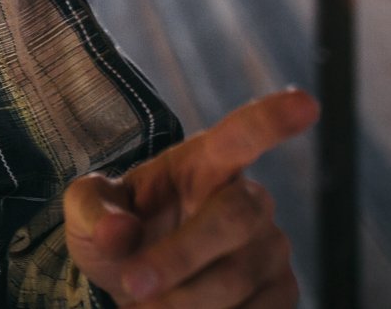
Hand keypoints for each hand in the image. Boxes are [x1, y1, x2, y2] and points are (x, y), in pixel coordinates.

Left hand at [64, 88, 316, 306]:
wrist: (135, 286)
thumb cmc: (115, 233)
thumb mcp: (85, 211)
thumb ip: (91, 210)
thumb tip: (119, 233)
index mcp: (201, 163)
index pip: (240, 135)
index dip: (271, 120)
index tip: (305, 101)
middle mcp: (248, 199)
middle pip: (234, 219)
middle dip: (180, 258)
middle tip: (133, 284)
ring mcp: (271, 248)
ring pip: (237, 279)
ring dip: (182, 301)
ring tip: (144, 305)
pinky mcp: (282, 293)